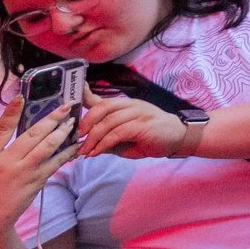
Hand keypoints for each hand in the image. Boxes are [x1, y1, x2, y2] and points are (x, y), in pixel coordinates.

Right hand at [0, 95, 77, 233]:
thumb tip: (3, 134)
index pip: (0, 130)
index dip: (12, 112)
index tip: (22, 97)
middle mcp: (6, 165)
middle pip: (32, 136)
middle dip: (52, 119)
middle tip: (66, 106)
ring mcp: (23, 175)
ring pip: (47, 148)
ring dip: (63, 133)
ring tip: (74, 122)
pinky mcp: (35, 185)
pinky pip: (53, 165)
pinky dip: (65, 154)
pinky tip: (74, 146)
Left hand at [77, 93, 194, 159]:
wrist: (179, 138)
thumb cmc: (151, 138)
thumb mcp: (125, 137)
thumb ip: (108, 136)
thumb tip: (87, 144)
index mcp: (125, 105)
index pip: (102, 99)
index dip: (85, 96)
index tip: (70, 98)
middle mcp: (131, 105)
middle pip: (102, 107)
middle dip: (86, 122)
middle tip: (77, 138)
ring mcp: (138, 113)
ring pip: (108, 121)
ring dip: (93, 138)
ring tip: (85, 151)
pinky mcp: (143, 125)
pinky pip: (118, 132)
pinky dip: (104, 143)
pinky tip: (97, 152)